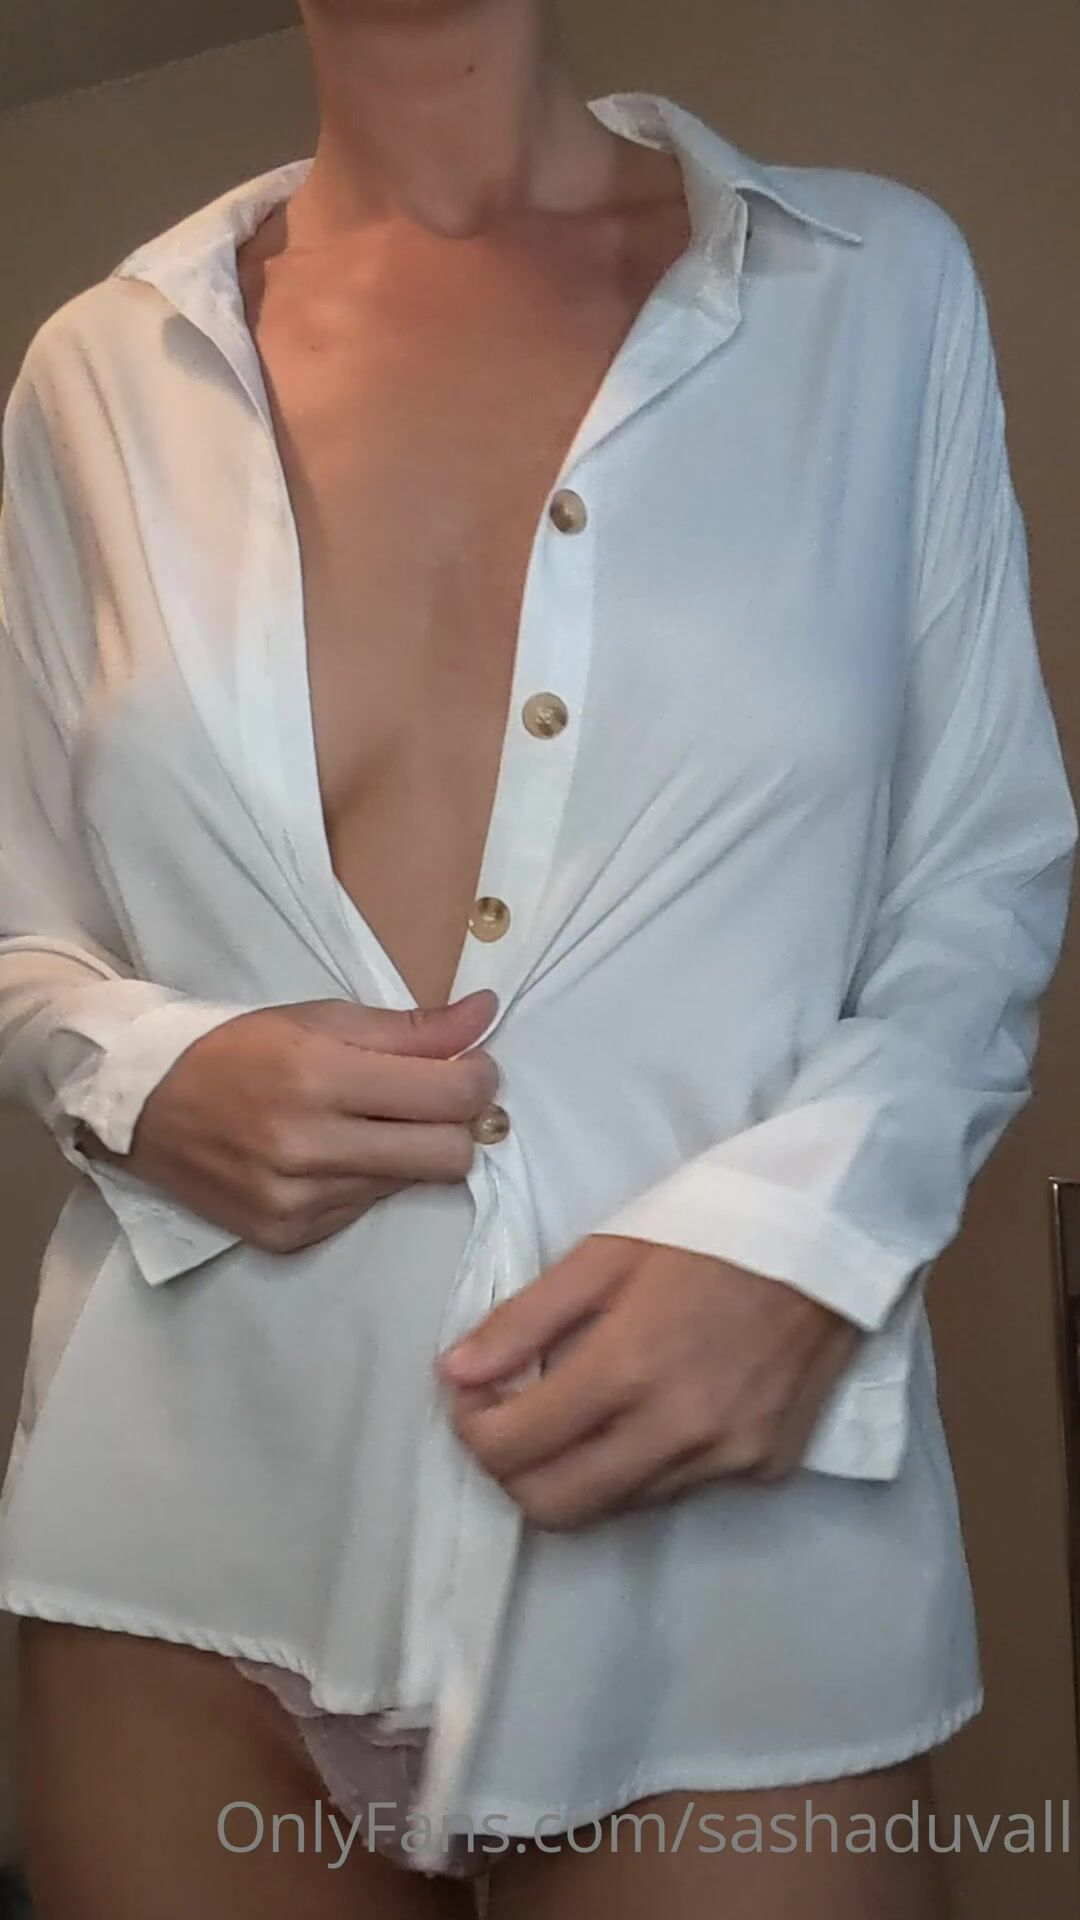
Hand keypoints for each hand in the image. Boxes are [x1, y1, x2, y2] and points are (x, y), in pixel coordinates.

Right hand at [77, 989, 499, 1253]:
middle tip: (434, 1100)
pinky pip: (366, 1211)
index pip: (450, 1096)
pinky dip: (365, 1181)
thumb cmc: (239, 1050)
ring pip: (411, 1185)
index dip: (479, 1079)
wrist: (143, 1108)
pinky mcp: (288, 1237)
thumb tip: (486, 1016)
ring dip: (409, 1152)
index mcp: (318, 1076)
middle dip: (458, 1125)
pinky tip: (330, 1156)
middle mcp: (309, 1147)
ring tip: (367, 1123)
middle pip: (449, 1156)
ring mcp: (298, 1202)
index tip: (471, 1067)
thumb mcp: (320, 1019)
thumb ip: (410, 1028)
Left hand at [439, 1235, 860, 1527]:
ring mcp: (727, 1459)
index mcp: (628, 1366)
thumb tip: (454, 1375)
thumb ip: (526, 1319)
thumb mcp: (607, 1252)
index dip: (471, 1430)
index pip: (513, 1448)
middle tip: (508, 1418)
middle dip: (511, 1472)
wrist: (835, 1234)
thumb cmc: (711, 1228)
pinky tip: (646, 1410)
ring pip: (615, 1507)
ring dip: (574, 1473)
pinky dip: (639, 1466)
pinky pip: (675, 1491)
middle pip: (554, 1506)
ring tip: (574, 1410)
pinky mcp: (765, 1467)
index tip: (471, 1395)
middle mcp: (676, 1430)